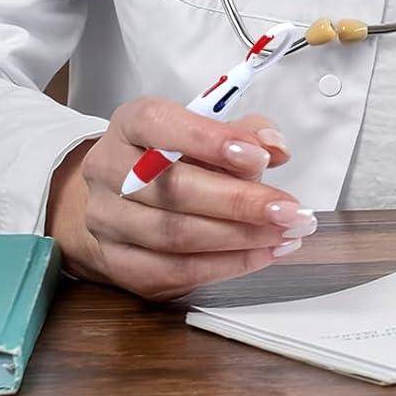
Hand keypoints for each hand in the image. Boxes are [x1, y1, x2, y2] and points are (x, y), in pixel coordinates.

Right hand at [45, 96, 315, 300]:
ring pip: (175, 235)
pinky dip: (224, 266)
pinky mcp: (116, 263)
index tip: (260, 159)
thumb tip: (274, 148)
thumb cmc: (175, 155)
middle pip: (174, 189)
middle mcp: (108, 169)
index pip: (161, 125)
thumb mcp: (209, 128)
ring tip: (284, 234)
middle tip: (289, 210)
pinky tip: (261, 254)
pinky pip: (172, 272)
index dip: (210, 141)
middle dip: (240, 202)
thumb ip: (246, 131)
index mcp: (131, 123)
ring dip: (239, 238)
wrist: (121, 196)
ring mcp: (105, 220)